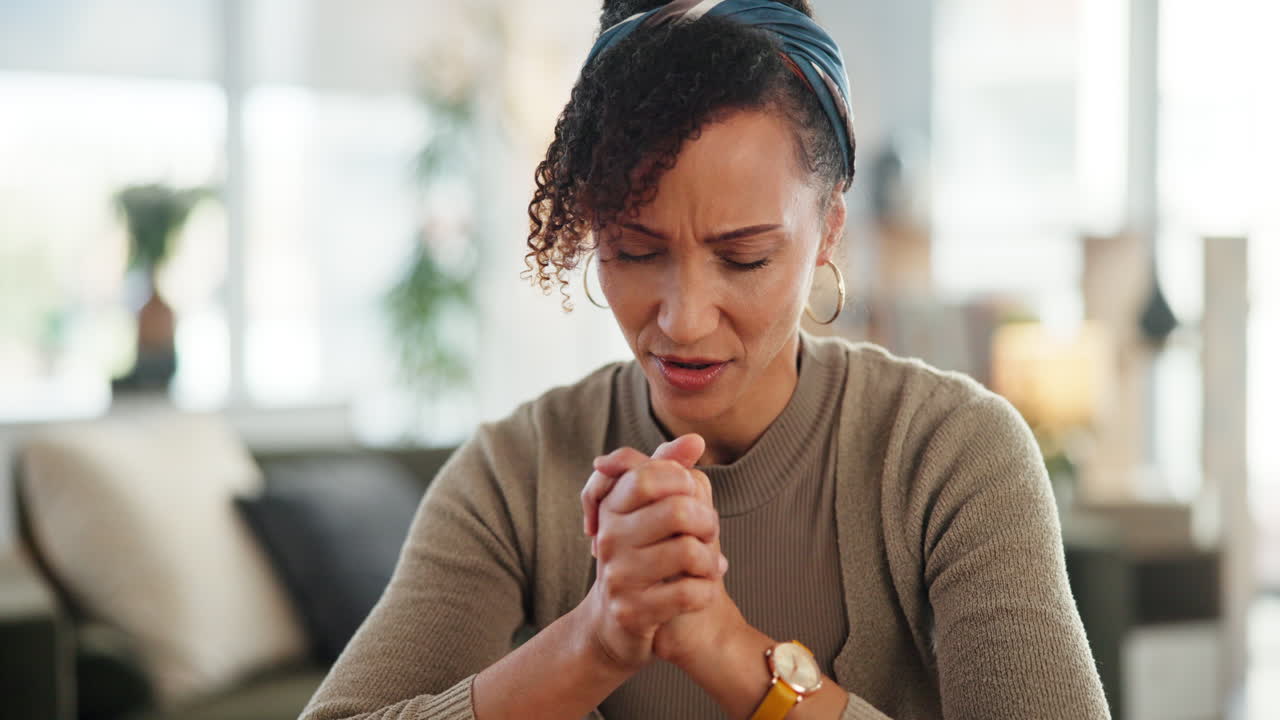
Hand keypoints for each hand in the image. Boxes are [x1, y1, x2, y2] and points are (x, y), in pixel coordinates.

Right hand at [577, 435, 726, 673]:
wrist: (616, 624)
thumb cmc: (643, 555)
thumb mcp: (650, 510)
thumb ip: (669, 470)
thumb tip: (696, 440)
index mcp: (613, 507)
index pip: (650, 476)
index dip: (683, 484)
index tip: (690, 499)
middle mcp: (609, 538)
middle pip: (678, 511)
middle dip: (708, 523)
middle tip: (708, 535)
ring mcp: (618, 576)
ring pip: (688, 551)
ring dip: (710, 560)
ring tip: (708, 565)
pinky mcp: (631, 612)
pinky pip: (689, 593)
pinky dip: (707, 591)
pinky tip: (702, 591)